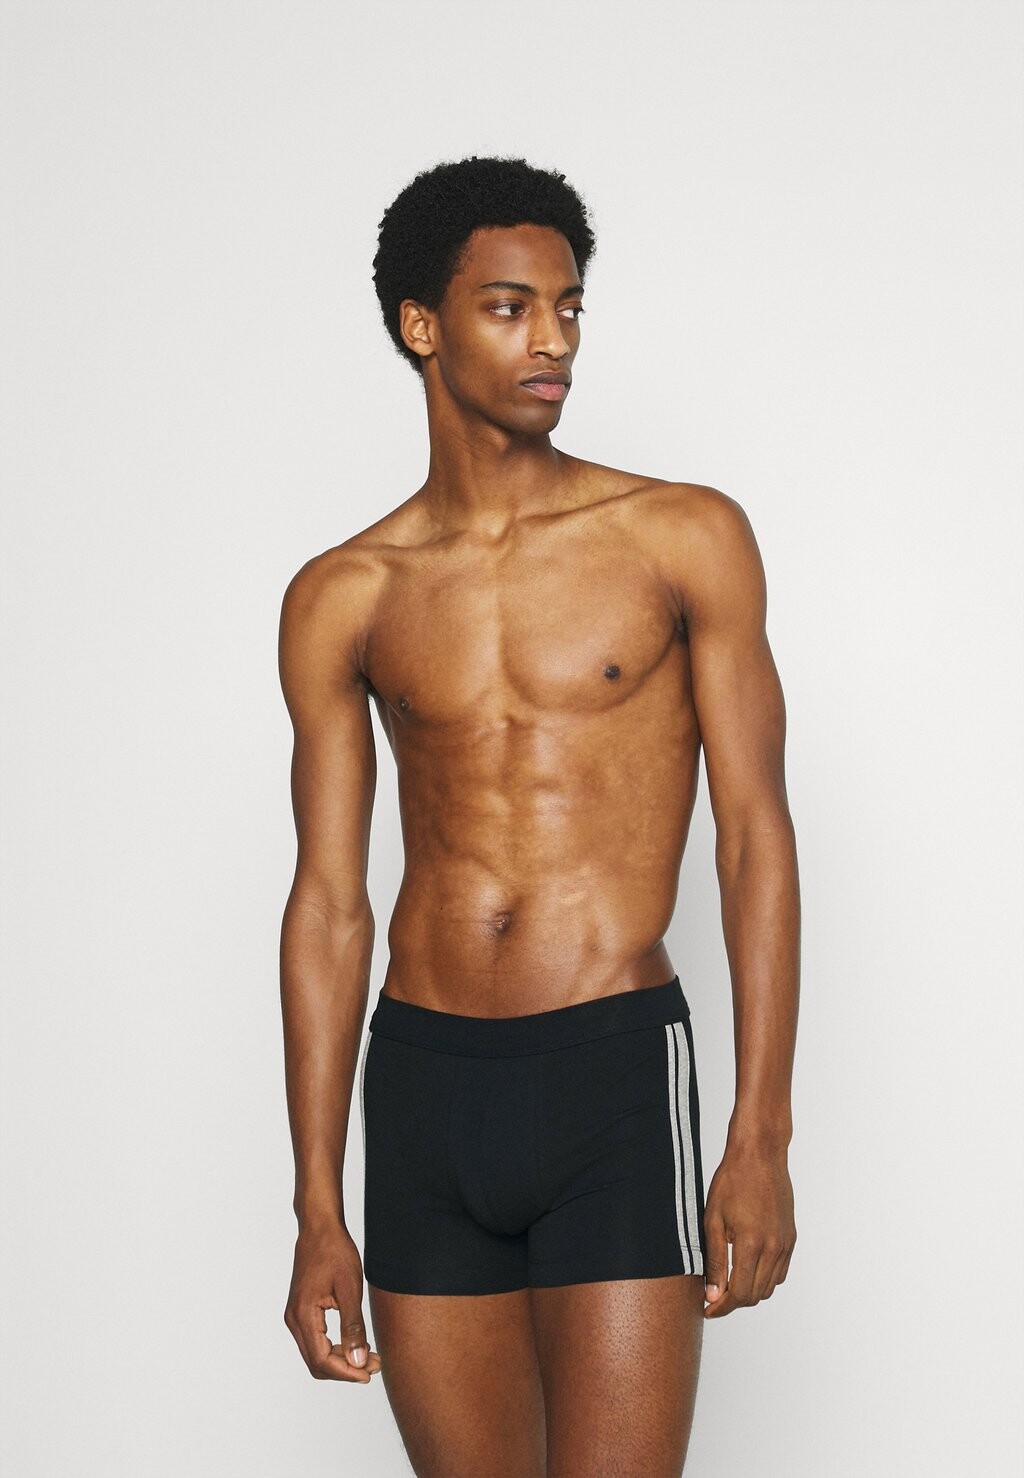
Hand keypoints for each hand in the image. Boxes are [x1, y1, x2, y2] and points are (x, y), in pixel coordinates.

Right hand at [284, 1222, 382, 1381]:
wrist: (319, 1229)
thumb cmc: (335, 1252)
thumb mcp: (350, 1289)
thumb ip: (353, 1327)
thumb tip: (358, 1361)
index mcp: (303, 1315)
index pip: (322, 1361)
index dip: (347, 1372)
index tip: (371, 1372)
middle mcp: (294, 1319)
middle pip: (317, 1363)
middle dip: (346, 1369)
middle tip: (375, 1364)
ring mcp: (295, 1316)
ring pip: (315, 1354)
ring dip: (341, 1360)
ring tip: (370, 1355)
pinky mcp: (301, 1312)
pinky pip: (315, 1341)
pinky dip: (334, 1348)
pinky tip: (355, 1343)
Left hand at [702, 1141, 795, 1318]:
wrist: (760, 1156)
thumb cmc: (732, 1181)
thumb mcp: (713, 1219)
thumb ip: (714, 1260)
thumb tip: (713, 1294)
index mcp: (751, 1244)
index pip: (739, 1294)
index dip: (721, 1307)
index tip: (707, 1309)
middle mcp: (773, 1248)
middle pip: (755, 1295)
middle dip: (733, 1302)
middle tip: (713, 1297)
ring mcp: (785, 1244)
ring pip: (769, 1287)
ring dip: (749, 1292)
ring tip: (728, 1284)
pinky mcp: (791, 1238)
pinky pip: (780, 1272)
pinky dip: (764, 1279)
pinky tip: (747, 1269)